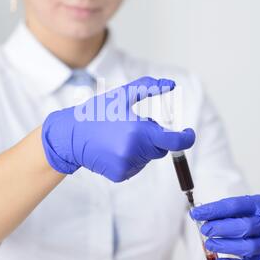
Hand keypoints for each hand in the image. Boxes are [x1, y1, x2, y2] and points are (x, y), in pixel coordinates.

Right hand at [42, 76, 195, 181]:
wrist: (70, 136)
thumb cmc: (97, 113)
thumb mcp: (122, 96)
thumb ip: (149, 88)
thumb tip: (170, 84)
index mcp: (138, 131)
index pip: (174, 141)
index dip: (185, 138)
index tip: (188, 133)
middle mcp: (135, 152)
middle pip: (160, 148)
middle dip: (154, 137)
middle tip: (133, 126)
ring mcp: (127, 166)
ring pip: (148, 157)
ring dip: (142, 148)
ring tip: (119, 137)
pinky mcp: (120, 175)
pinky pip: (136, 166)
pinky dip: (131, 158)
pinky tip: (114, 148)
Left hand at [191, 195, 259, 259]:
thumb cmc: (249, 216)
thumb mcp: (238, 207)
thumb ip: (219, 211)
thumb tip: (196, 214)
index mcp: (258, 205)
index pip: (235, 206)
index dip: (214, 210)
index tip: (197, 213)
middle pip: (246, 227)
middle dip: (222, 229)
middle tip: (205, 230)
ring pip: (250, 247)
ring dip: (226, 246)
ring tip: (209, 244)